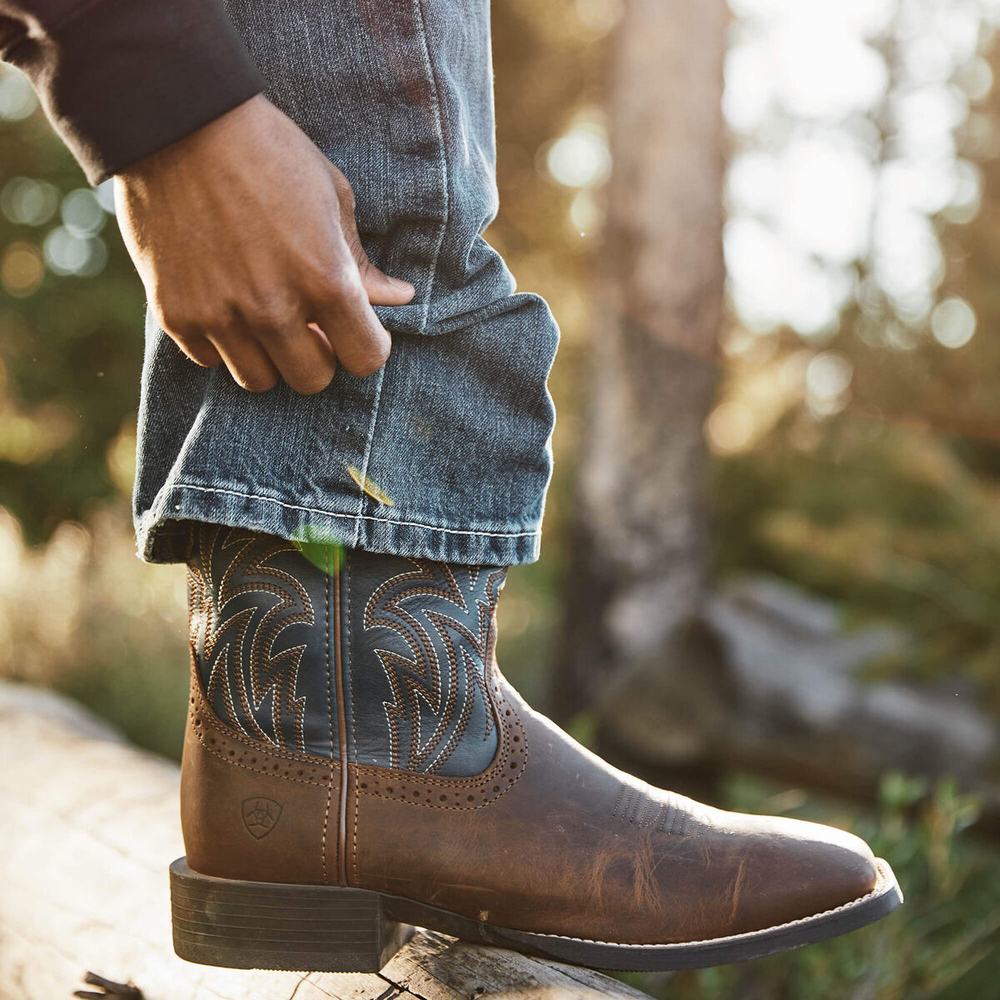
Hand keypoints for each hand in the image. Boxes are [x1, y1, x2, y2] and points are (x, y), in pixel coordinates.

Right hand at [114, 94, 414, 393]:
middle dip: (318, 357)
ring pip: (259, 380)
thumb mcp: (332, 197)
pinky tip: (224, 304)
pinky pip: (209, 360)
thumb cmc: (269, 152)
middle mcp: (273, 309)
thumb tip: (400, 298)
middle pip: (312, 380)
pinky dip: (221, 343)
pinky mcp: (175, 314)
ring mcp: (220, 316)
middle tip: (309, 325)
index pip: (365, 359)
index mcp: (326, 281)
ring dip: (269, 356)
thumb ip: (361, 263)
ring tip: (263, 316)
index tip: (356, 330)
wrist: (176, 122)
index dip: (366, 347)